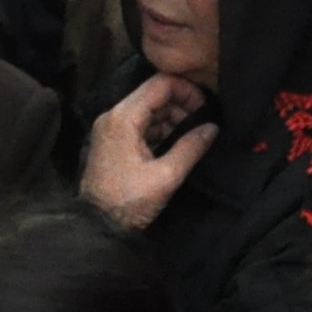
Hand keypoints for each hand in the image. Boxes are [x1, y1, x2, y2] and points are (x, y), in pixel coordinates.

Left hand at [80, 75, 218, 231]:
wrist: (98, 227)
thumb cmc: (130, 201)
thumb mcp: (166, 176)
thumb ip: (191, 147)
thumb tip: (213, 128)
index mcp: (123, 118)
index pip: (160, 84)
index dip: (187, 90)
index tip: (205, 108)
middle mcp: (114, 116)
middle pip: (154, 94)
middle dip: (181, 105)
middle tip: (200, 124)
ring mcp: (111, 129)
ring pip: (149, 109)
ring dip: (172, 118)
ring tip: (191, 136)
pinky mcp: (113, 141)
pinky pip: (141, 124)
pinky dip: (160, 129)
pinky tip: (176, 144)